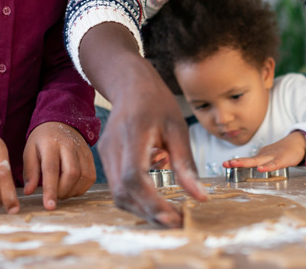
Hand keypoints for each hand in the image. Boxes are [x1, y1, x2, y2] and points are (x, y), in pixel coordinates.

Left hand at [23, 122, 95, 209]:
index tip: (49, 206)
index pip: (51, 169)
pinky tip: (71, 187)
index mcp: (50, 144)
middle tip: (53, 196)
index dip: (50, 189)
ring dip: (72, 191)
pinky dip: (81, 188)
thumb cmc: (42, 140)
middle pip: (72, 173)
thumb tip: (29, 192)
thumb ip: (30, 171)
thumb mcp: (29, 151)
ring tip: (61, 191)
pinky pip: (90, 177)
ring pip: (83, 176)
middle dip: (62, 191)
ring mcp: (82, 150)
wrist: (60, 122)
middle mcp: (69, 145)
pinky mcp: (90, 156)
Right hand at [78, 23, 207, 227]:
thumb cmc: (157, 102)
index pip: (134, 177)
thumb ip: (186, 164)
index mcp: (133, 135)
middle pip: (123, 192)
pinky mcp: (106, 158)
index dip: (151, 202)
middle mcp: (113, 147)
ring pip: (118, 194)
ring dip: (141, 209)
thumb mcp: (178, 128)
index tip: (173, 216)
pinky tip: (154, 198)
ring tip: (167, 214)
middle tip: (174, 222)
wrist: (130, 84)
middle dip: (148, 212)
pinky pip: (118, 186)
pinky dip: (135, 199)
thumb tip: (199, 197)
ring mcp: (106, 154)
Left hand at [222, 131, 305, 172]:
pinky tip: (260, 169)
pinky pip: (274, 164)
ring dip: (246, 163)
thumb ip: (262, 162)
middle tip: (225, 164)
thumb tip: (253, 169)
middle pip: (249, 160)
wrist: (298, 142)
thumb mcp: (270, 158)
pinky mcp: (283, 159)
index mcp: (262, 156)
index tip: (225, 164)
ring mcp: (273, 156)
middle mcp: (265, 155)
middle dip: (237, 162)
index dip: (236, 162)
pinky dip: (267, 167)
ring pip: (258, 161)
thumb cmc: (284, 152)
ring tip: (235, 164)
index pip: (247, 160)